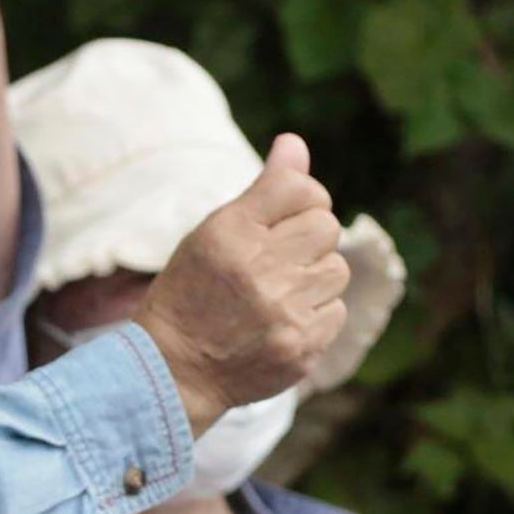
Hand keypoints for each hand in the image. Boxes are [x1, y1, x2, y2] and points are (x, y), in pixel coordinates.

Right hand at [128, 136, 350, 433]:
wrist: (176, 370)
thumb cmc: (194, 291)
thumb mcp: (216, 232)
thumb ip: (264, 190)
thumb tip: (295, 143)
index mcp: (233, 233)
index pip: (299, 187)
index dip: (302, 197)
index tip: (287, 215)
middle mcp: (260, 269)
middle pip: (326, 226)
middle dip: (309, 237)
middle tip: (281, 257)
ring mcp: (284, 312)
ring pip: (337, 269)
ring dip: (315, 276)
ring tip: (281, 291)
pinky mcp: (302, 347)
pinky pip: (336, 310)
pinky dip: (316, 313)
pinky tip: (284, 320)